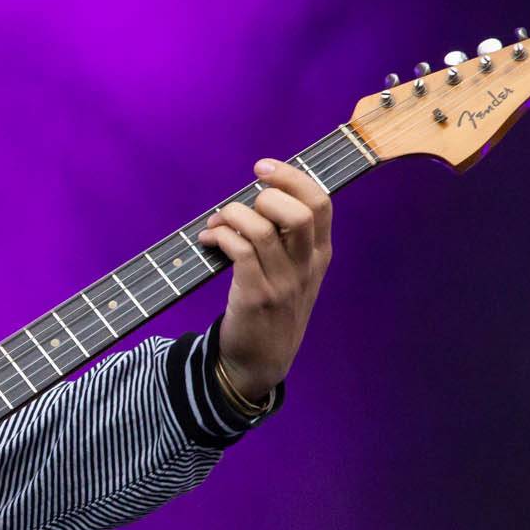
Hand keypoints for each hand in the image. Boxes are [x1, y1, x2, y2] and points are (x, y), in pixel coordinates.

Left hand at [197, 159, 332, 402]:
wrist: (261, 362)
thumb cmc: (273, 309)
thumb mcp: (295, 275)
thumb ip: (287, 239)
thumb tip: (254, 197)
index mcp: (319, 255)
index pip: (321, 204)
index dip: (292, 177)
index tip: (262, 168)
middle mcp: (306, 267)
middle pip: (299, 212)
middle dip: (265, 195)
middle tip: (240, 203)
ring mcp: (283, 283)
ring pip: (261, 229)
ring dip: (231, 215)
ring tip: (216, 223)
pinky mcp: (256, 297)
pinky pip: (239, 251)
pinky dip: (220, 236)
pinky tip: (208, 239)